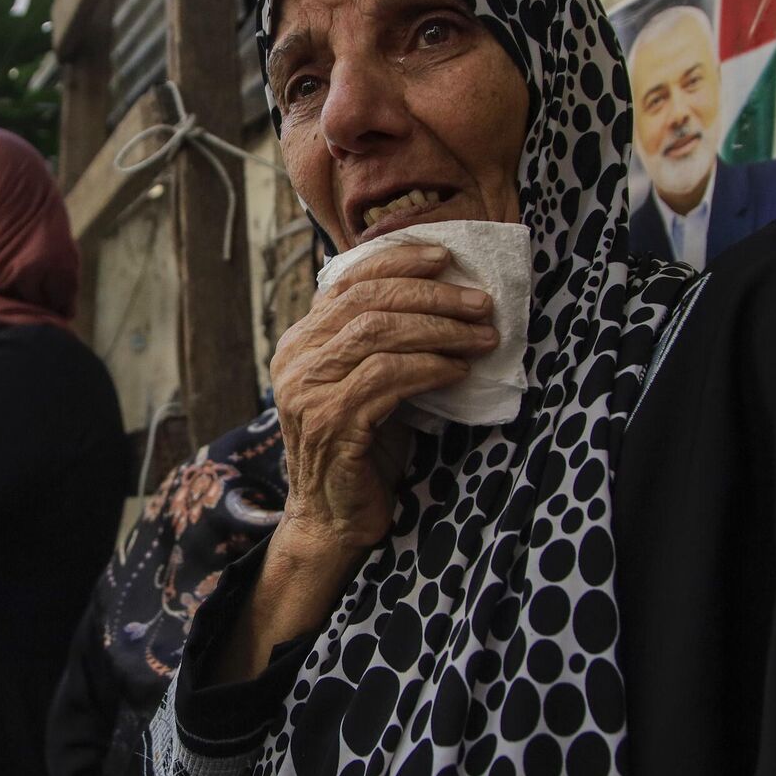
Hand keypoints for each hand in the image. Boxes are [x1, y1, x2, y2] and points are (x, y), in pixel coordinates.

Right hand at [271, 244, 495, 556]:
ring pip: (378, 333)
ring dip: (440, 330)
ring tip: (480, 337)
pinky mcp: (331, 422)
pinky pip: (387, 377)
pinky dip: (430, 368)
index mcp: (300, 342)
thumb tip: (440, 293)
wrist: (334, 518)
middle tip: (480, 303)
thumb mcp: (364, 382)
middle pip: (367, 302)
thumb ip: (378, 341)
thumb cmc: (361, 447)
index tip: (445, 257)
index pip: (347, 281)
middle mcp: (295, 360)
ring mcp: (308, 392)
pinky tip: (458, 372)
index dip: (398, 261)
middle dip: (432, 296)